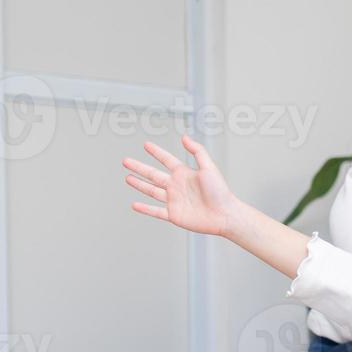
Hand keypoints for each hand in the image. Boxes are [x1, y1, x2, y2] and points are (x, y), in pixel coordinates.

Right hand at [123, 134, 240, 236]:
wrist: (224, 215)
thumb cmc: (220, 192)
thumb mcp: (209, 167)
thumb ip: (197, 151)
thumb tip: (185, 137)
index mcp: (184, 174)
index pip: (166, 160)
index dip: (156, 152)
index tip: (146, 145)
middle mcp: (177, 186)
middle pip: (153, 175)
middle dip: (139, 167)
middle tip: (126, 161)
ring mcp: (174, 200)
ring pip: (152, 191)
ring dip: (139, 185)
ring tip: (128, 178)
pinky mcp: (174, 214)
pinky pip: (156, 211)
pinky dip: (145, 209)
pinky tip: (135, 204)